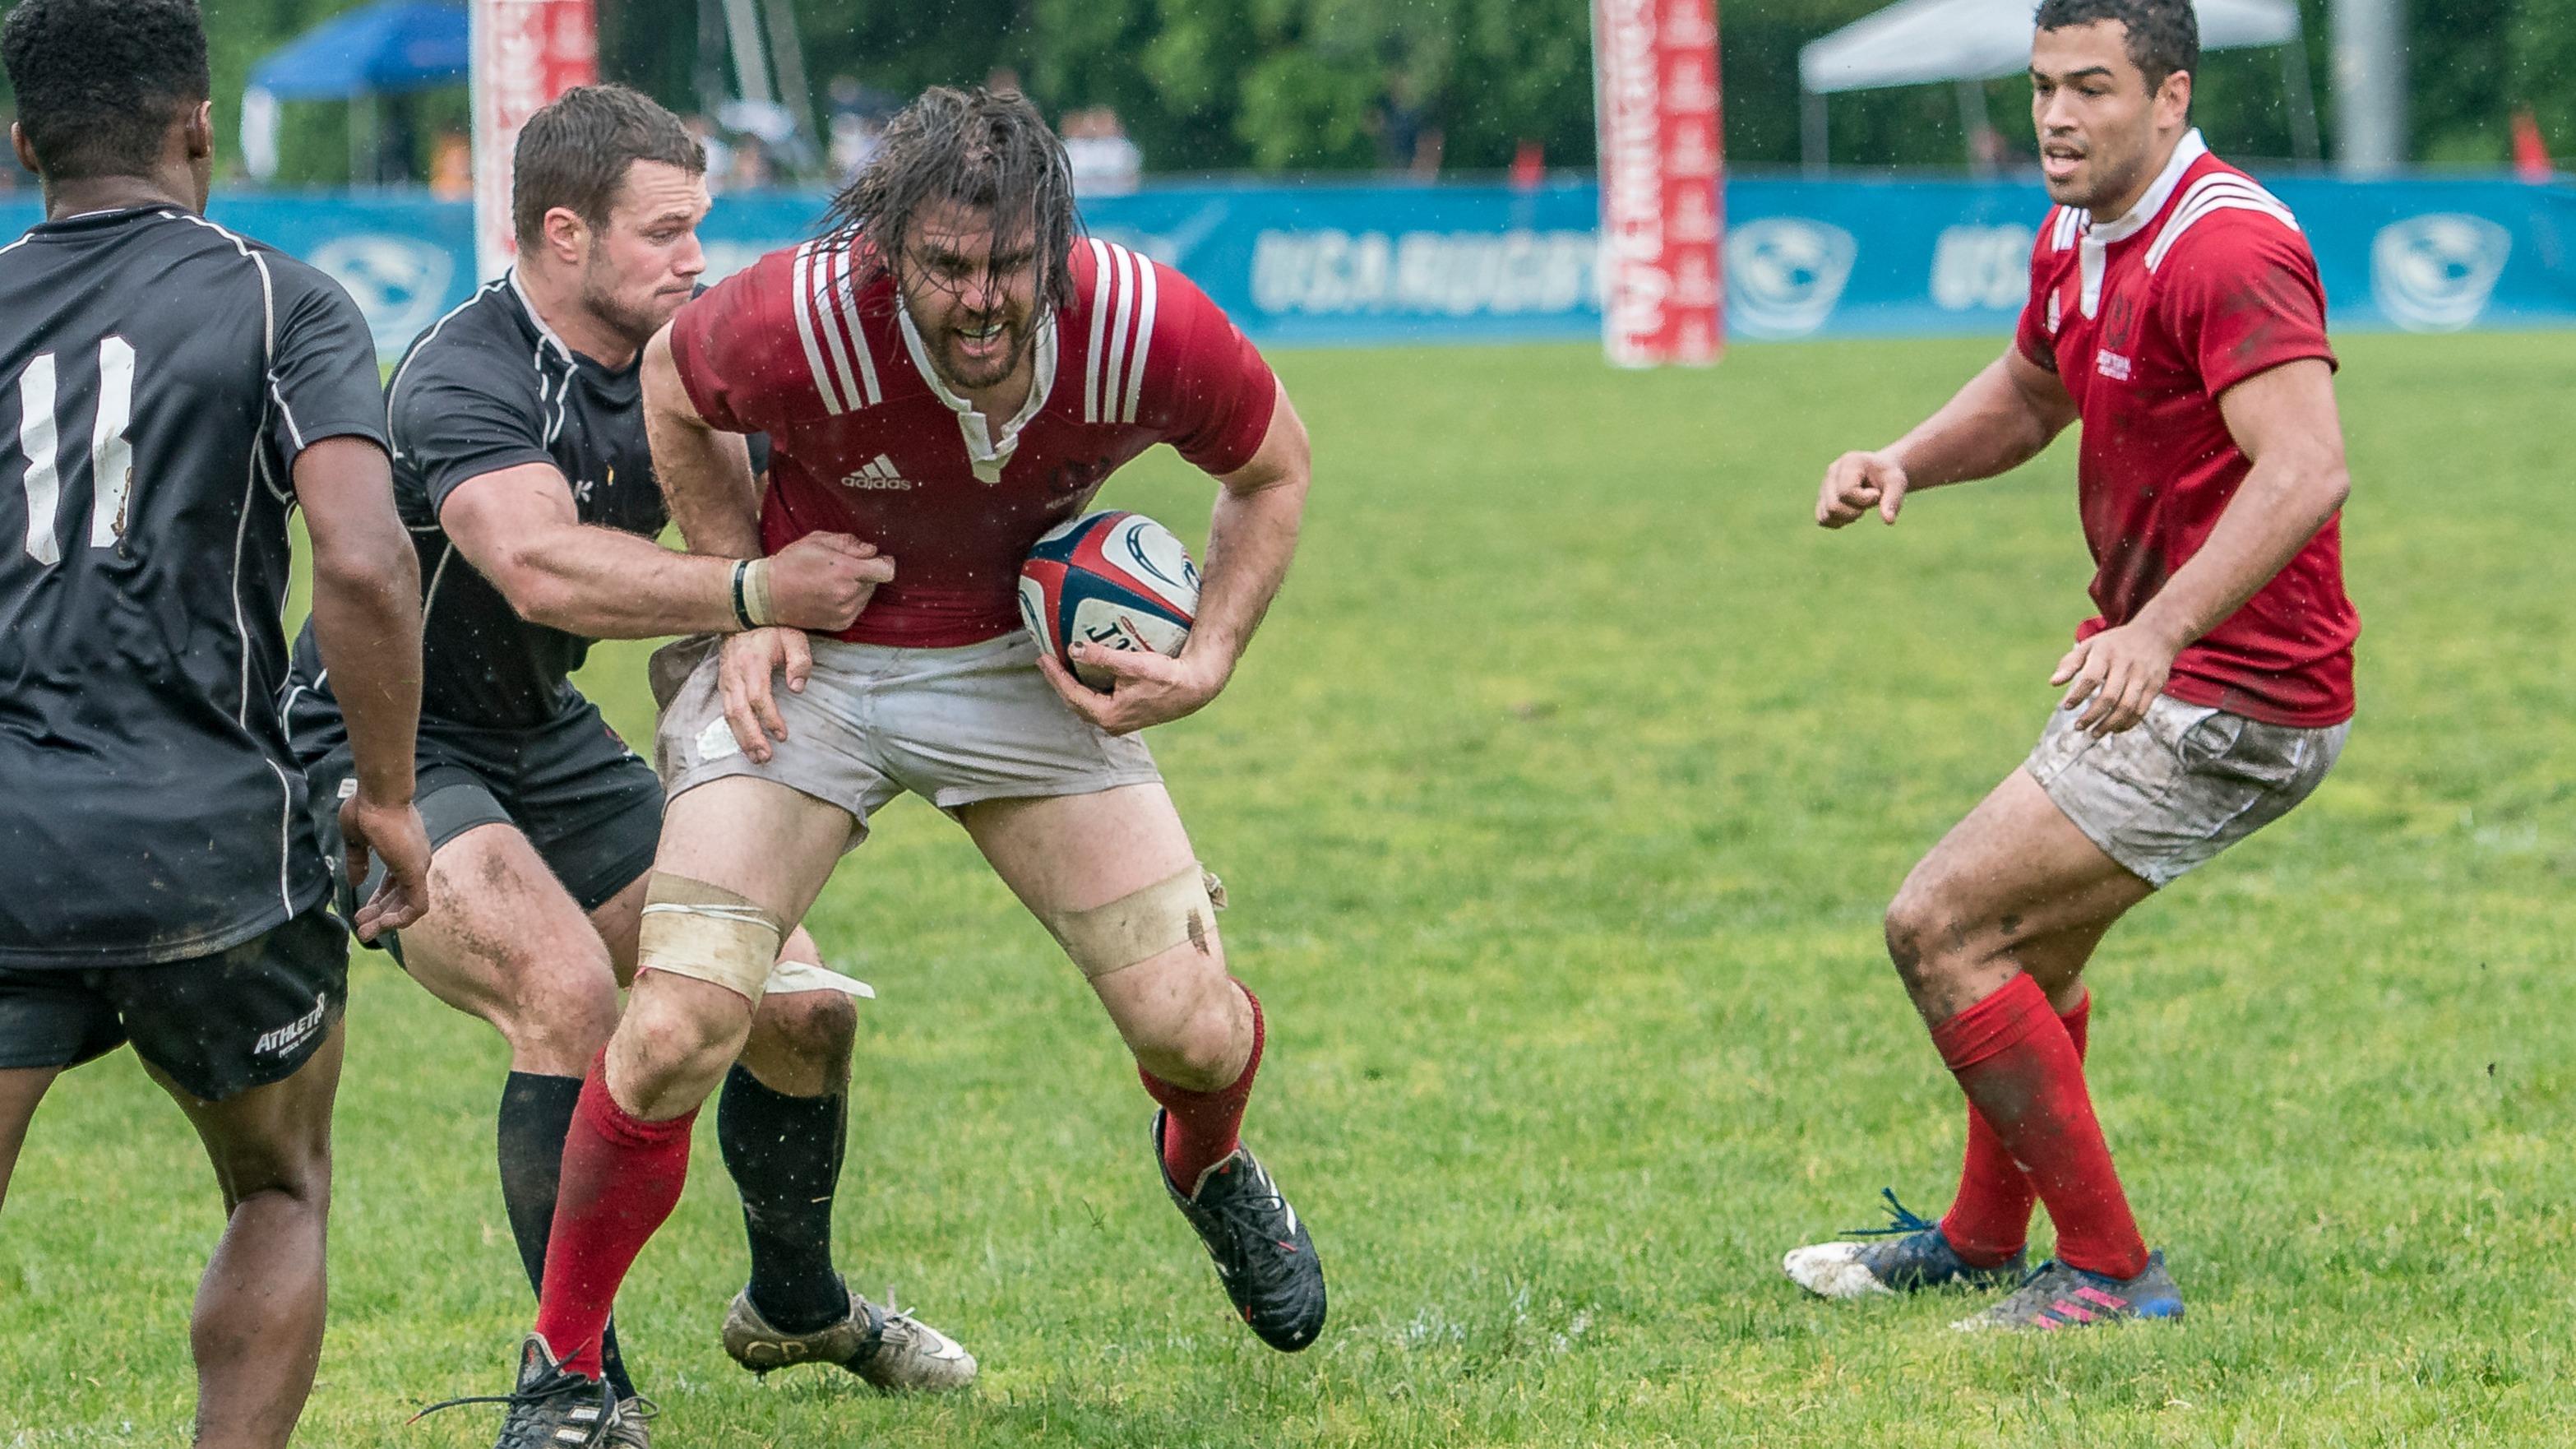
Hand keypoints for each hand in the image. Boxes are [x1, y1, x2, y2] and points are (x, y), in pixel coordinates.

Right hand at [340, 791, 430, 939]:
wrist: (378, 794)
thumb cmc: (366, 808)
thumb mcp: (357, 840)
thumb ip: (358, 862)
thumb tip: (355, 883)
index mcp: (403, 852)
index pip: (394, 885)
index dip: (378, 902)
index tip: (360, 913)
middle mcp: (415, 861)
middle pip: (400, 898)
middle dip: (380, 916)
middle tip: (361, 928)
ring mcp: (418, 866)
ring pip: (409, 906)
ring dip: (387, 922)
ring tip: (366, 932)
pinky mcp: (417, 872)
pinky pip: (417, 906)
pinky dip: (401, 919)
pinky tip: (381, 925)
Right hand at [720, 625, 811, 762]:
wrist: (744, 610)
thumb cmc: (773, 625)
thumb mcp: (794, 636)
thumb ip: (800, 661)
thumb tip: (798, 688)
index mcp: (752, 662)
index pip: (758, 697)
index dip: (770, 719)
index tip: (783, 735)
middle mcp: (734, 673)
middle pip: (739, 712)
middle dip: (751, 738)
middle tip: (765, 758)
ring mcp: (725, 678)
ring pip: (729, 714)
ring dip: (741, 738)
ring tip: (755, 757)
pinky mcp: (723, 682)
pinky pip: (725, 709)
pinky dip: (734, 728)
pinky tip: (744, 742)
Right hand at [765, 532, 893, 631]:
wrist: (767, 595)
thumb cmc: (791, 563)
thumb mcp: (818, 541)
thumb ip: (850, 543)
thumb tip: (872, 550)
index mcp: (845, 571)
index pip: (886, 570)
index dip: (884, 562)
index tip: (877, 558)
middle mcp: (848, 594)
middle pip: (876, 582)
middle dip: (866, 572)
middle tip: (843, 566)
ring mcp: (845, 612)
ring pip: (867, 596)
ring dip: (858, 586)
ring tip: (833, 580)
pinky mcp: (840, 624)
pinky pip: (857, 608)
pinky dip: (851, 600)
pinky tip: (830, 593)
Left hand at [1037, 641, 1226, 735]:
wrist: (1196, 687)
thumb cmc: (1167, 676)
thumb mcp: (1133, 665)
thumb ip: (1102, 657)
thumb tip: (1073, 648)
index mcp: (1108, 715)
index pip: (1071, 694)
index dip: (1055, 675)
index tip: (1042, 657)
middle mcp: (1112, 723)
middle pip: (1075, 702)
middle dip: (1059, 682)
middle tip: (1045, 661)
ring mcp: (1121, 721)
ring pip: (1087, 704)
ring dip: (1073, 686)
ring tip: (1062, 667)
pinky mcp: (1130, 714)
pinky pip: (1100, 701)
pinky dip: (1089, 688)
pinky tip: (1089, 674)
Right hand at [1817, 450, 1909, 527]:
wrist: (1881, 472)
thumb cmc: (1888, 476)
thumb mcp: (1897, 484)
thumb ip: (1893, 501)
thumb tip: (1889, 521)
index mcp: (1849, 462)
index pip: (1846, 492)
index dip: (1864, 500)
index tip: (1876, 493)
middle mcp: (1832, 471)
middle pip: (1834, 506)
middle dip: (1855, 512)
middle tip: (1869, 503)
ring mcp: (1824, 484)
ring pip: (1827, 515)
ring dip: (1847, 518)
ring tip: (1860, 507)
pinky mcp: (1822, 496)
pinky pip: (1822, 518)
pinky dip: (1837, 522)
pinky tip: (1851, 513)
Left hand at [2050, 620, 2180, 735]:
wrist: (2156, 634)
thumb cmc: (2115, 644)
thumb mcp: (2091, 645)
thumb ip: (2070, 663)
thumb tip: (2053, 683)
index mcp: (2106, 653)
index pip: (2091, 677)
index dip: (2078, 695)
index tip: (2066, 707)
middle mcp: (2126, 664)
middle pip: (2109, 696)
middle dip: (2092, 715)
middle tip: (2078, 727)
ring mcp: (2143, 676)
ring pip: (2127, 707)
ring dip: (2109, 724)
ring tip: (2094, 733)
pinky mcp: (2155, 686)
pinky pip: (2141, 710)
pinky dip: (2127, 724)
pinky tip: (2114, 729)